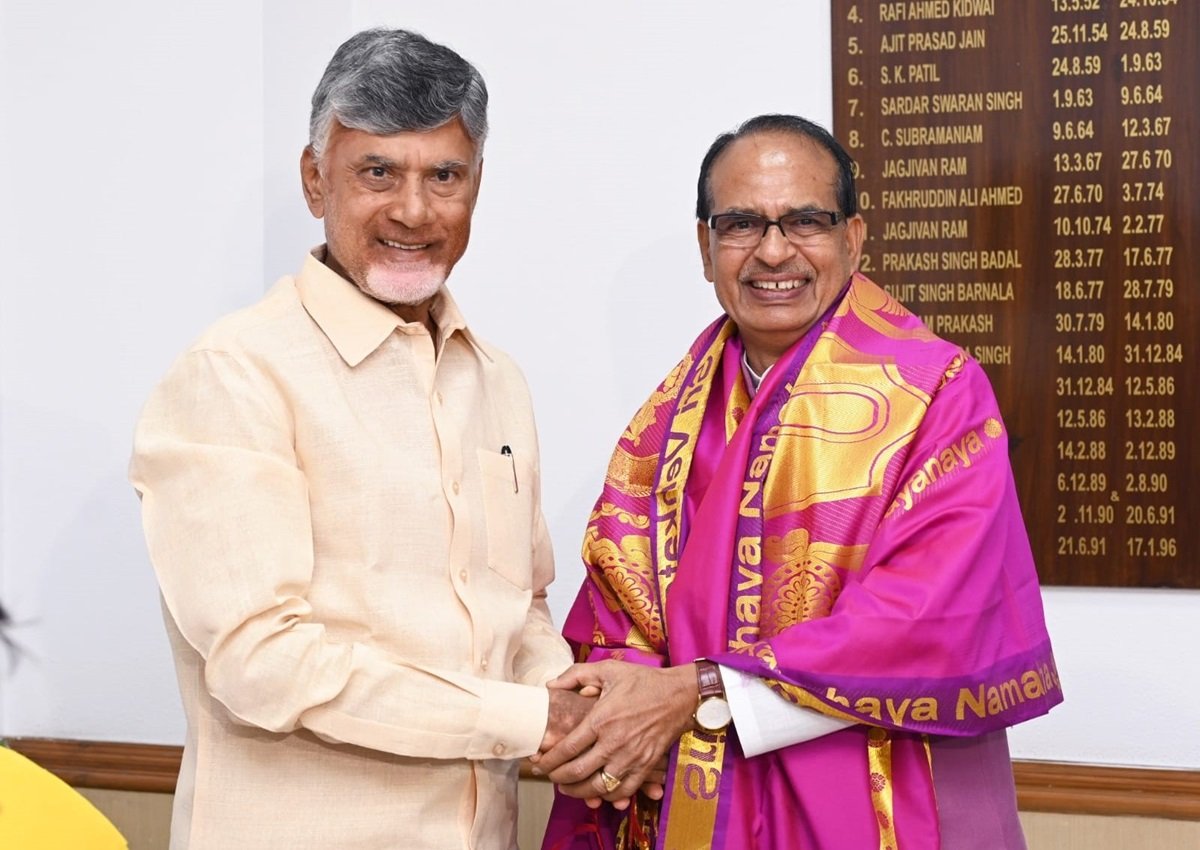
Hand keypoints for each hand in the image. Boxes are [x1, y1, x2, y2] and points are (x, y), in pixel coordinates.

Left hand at [535, 660, 697, 802]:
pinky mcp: (645, 766)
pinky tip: (596, 791)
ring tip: (566, 787)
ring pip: (597, 787)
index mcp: (601, 720)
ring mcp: (631, 758)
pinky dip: (607, 796)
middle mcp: (614, 743)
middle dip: (557, 778)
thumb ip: (576, 675)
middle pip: (577, 772)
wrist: (679, 695)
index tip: (538, 761)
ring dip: (577, 791)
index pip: (567, 748)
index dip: (548, 759)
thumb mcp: (608, 670)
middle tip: (548, 775)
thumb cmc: (643, 681)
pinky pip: (622, 791)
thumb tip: (550, 686)